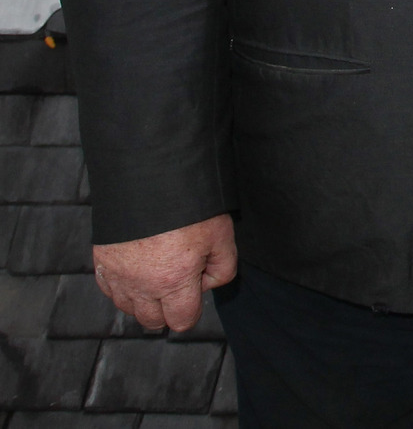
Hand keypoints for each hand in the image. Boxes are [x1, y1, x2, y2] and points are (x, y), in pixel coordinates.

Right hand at [92, 214, 236, 331]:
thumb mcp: (222, 236)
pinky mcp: (102, 263)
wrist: (151, 180)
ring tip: (158, 274)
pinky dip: (123, 287)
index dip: (192, 311)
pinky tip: (137, 270)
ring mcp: (118, 276)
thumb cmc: (189, 207)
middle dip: (168, 310)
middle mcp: (142, 285)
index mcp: (174, 281)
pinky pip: (110, 291)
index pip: (182, 321)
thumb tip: (207, 284)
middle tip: (178, 284)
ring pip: (129, 308)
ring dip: (144, 300)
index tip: (195, 293)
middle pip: (153, 321)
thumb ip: (223, 267)